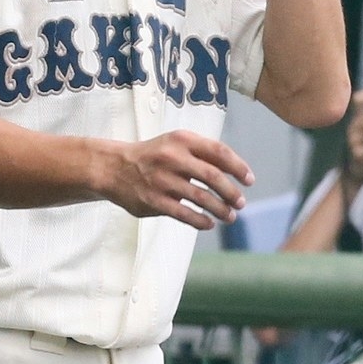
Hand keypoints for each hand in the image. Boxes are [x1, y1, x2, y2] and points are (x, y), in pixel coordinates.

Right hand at [105, 129, 253, 230]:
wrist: (113, 167)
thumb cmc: (152, 156)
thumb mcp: (174, 143)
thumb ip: (201, 153)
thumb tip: (235, 171)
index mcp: (181, 140)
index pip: (219, 152)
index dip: (238, 167)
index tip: (249, 180)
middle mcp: (172, 157)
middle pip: (214, 177)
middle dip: (232, 193)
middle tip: (240, 202)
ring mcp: (162, 180)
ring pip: (202, 198)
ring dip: (221, 210)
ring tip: (230, 216)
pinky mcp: (154, 201)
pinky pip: (185, 214)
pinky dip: (202, 221)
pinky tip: (209, 223)